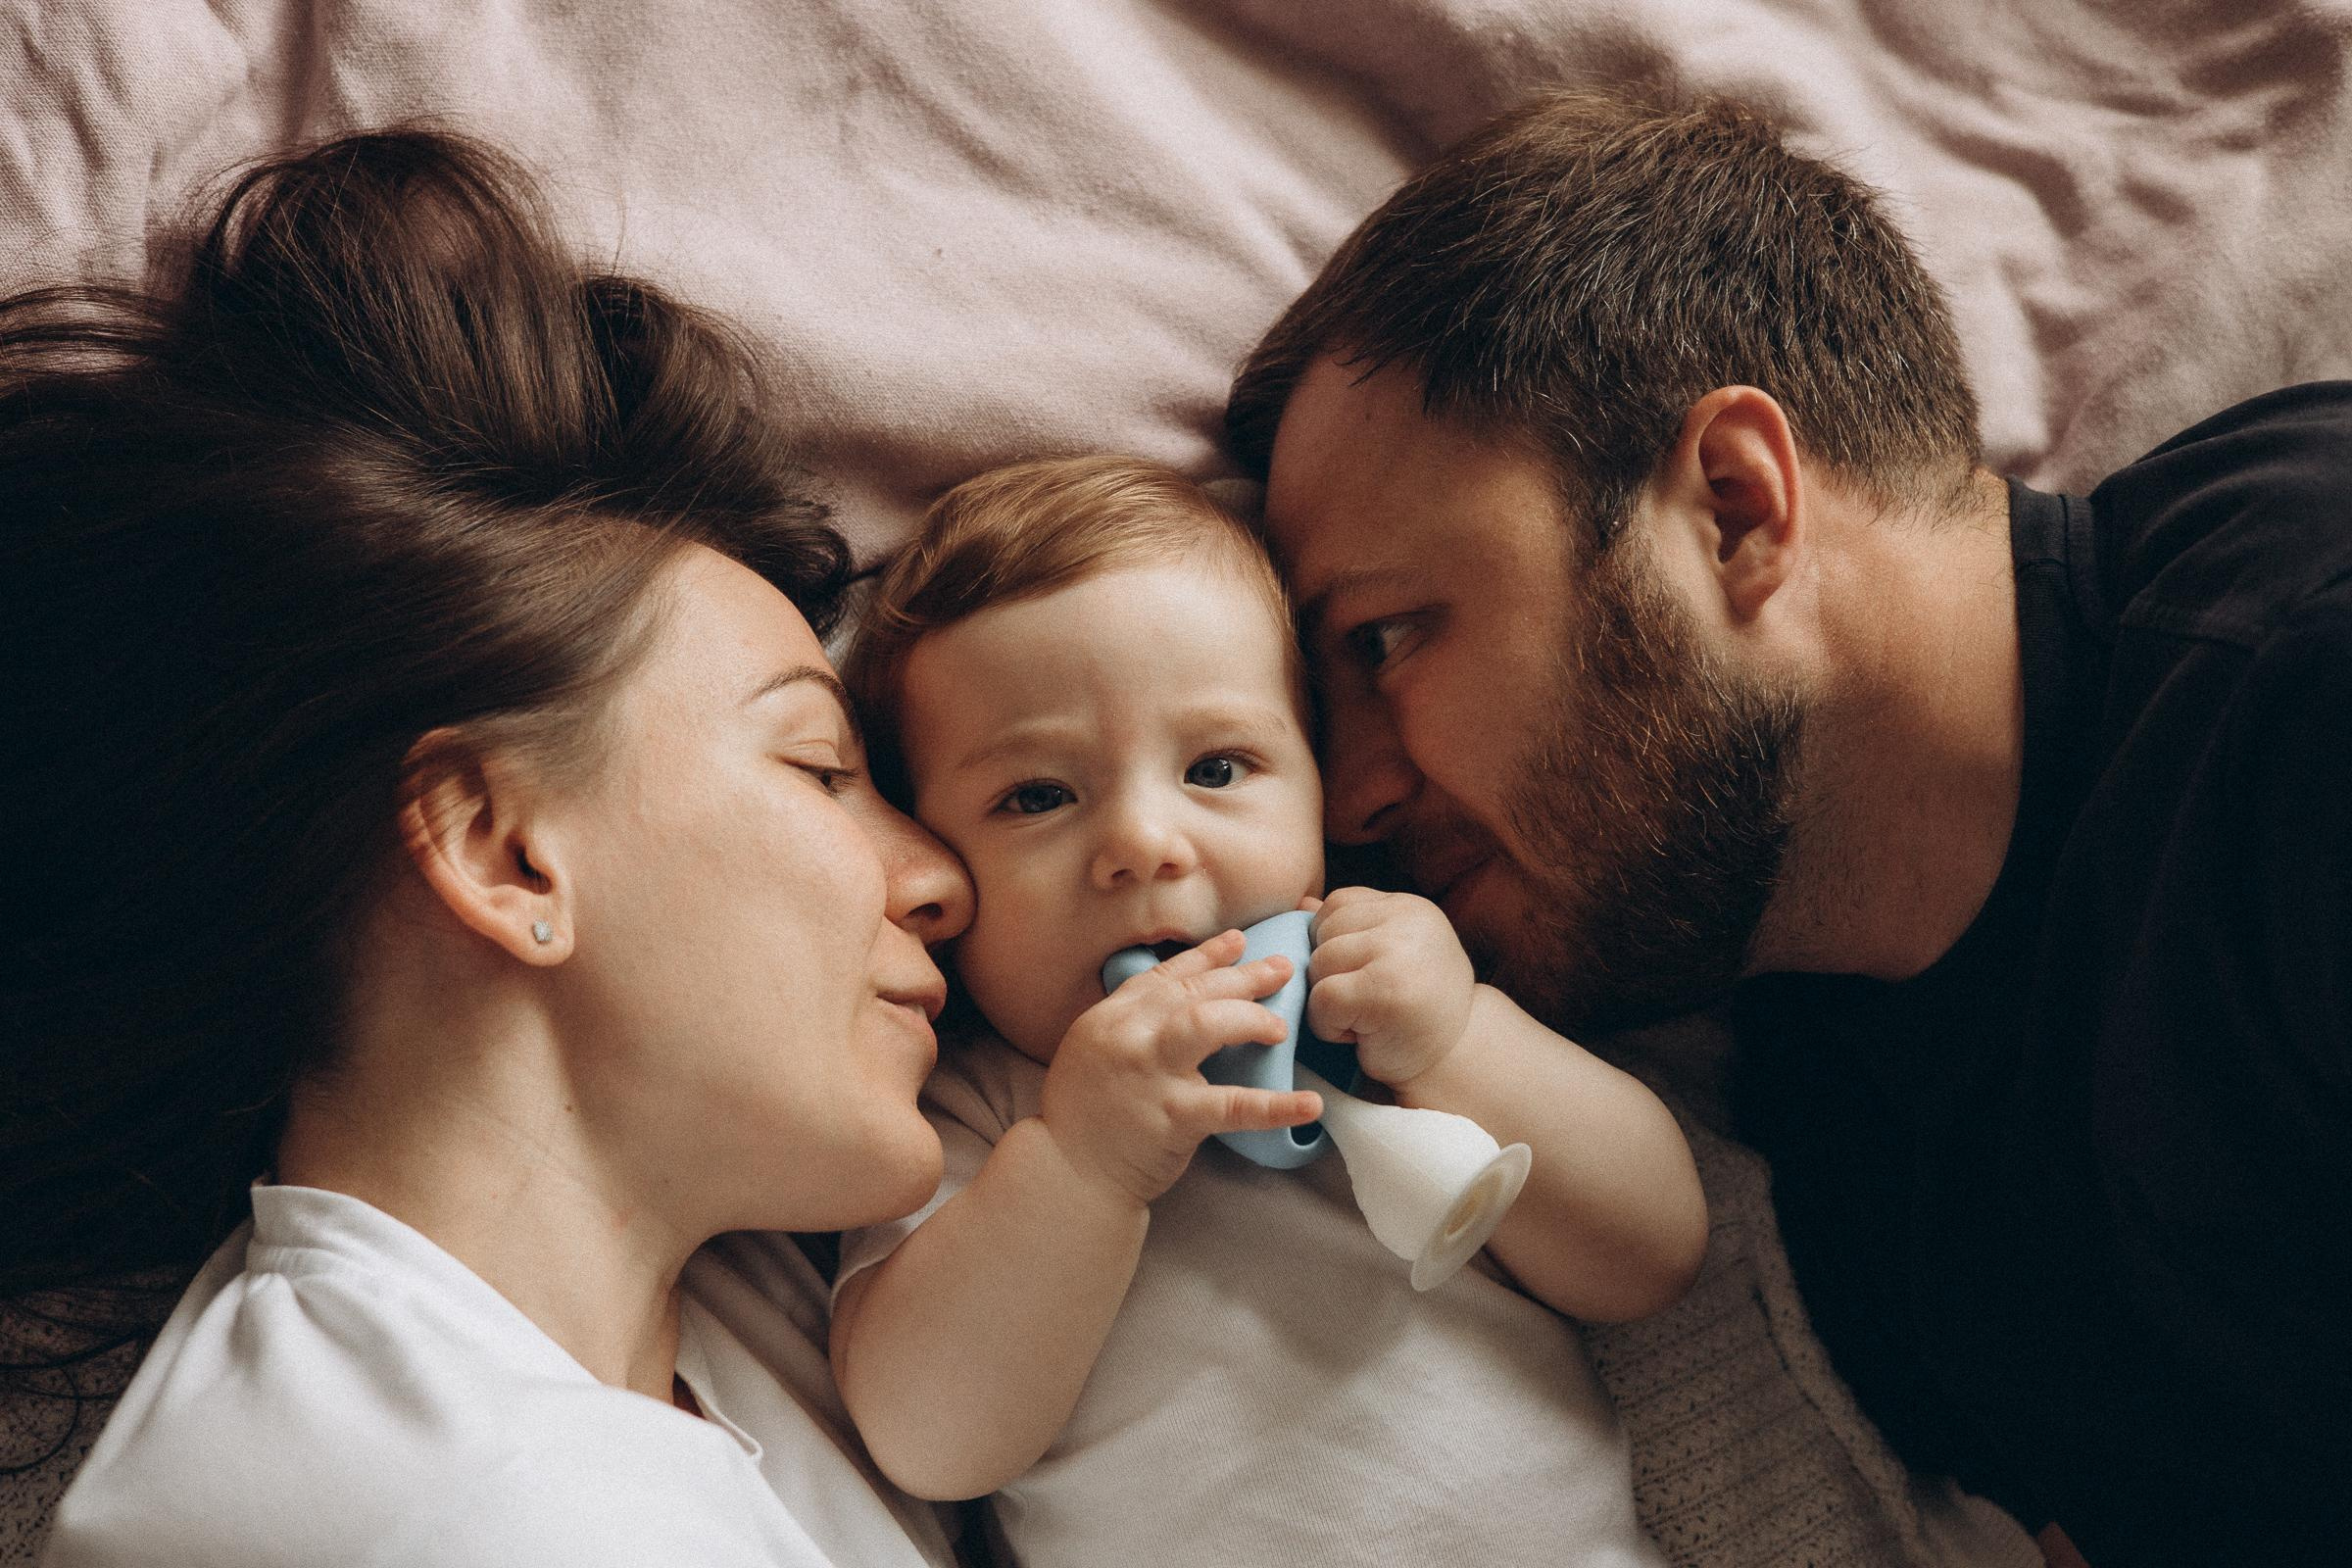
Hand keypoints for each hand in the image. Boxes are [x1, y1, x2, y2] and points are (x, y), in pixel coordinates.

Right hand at [1038, 929, 1322, 1207]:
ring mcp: (1151, 1074)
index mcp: (1111, 1018)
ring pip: (1208, 1024)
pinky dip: (1276, 1106)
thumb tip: (1178, 994)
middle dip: (1244, 977)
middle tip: (1283, 971)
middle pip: (1195, 991)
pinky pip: (1233, 1107)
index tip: (1241, 943)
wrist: (1068, 1174)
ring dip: (1251, 1018)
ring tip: (1280, 1028)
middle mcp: (1128, 1036)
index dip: (1208, 956)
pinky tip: (1311, 1104)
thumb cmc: (1085, 1115)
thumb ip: (1130, 1022)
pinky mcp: (1174, 1117)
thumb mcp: (1092, 1051)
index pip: (1166, 975)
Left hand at [1302, 887, 1475, 1089]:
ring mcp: (1397, 953)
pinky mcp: (1384, 990)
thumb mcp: (1388, 957)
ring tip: (1364, 1017)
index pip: (1338, 904)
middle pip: (1324, 931)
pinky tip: (1358, 1035)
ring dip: (1327, 1001)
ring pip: (1319, 963)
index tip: (1361, 976)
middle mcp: (1408, 921)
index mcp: (1409, 907)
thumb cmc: (1416, 1011)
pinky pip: (1322, 998)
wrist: (1455, 1063)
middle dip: (1329, 973)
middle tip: (1364, 1003)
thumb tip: (1302, 905)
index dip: (1332, 944)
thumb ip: (1351, 929)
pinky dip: (1327, 1025)